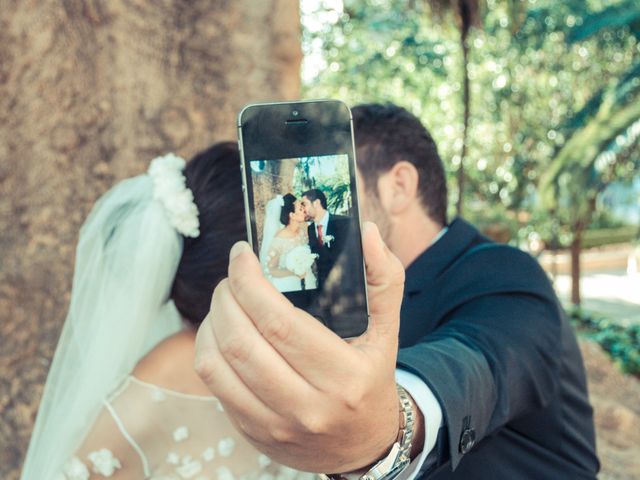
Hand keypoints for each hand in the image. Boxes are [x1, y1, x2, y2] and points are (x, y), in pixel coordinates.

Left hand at [194, 222, 404, 472]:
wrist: (364, 445)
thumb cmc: (372, 379)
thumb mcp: (388, 331)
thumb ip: (383, 280)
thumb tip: (368, 231)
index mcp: (344, 377)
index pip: (279, 323)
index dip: (250, 282)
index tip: (242, 255)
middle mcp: (308, 407)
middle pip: (242, 341)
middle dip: (225, 296)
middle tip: (232, 275)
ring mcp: (276, 426)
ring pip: (219, 364)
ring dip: (211, 321)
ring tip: (225, 300)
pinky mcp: (254, 432)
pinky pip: (214, 385)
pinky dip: (208, 349)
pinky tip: (221, 331)